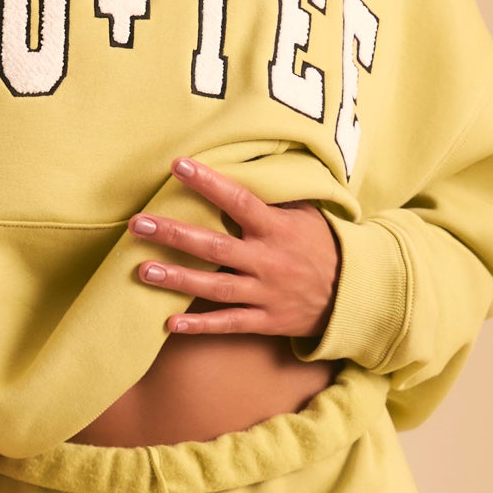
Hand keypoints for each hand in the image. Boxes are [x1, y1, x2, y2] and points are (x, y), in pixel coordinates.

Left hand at [129, 157, 341, 340]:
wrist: (353, 295)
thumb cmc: (321, 246)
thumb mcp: (305, 214)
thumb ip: (273, 198)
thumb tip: (244, 166)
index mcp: (277, 228)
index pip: (238, 200)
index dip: (208, 183)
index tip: (179, 166)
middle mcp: (268, 260)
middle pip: (214, 247)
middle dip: (175, 235)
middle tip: (139, 224)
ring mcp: (265, 293)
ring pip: (215, 288)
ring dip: (177, 279)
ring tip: (143, 271)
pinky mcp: (266, 321)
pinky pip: (229, 324)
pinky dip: (200, 326)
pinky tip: (170, 323)